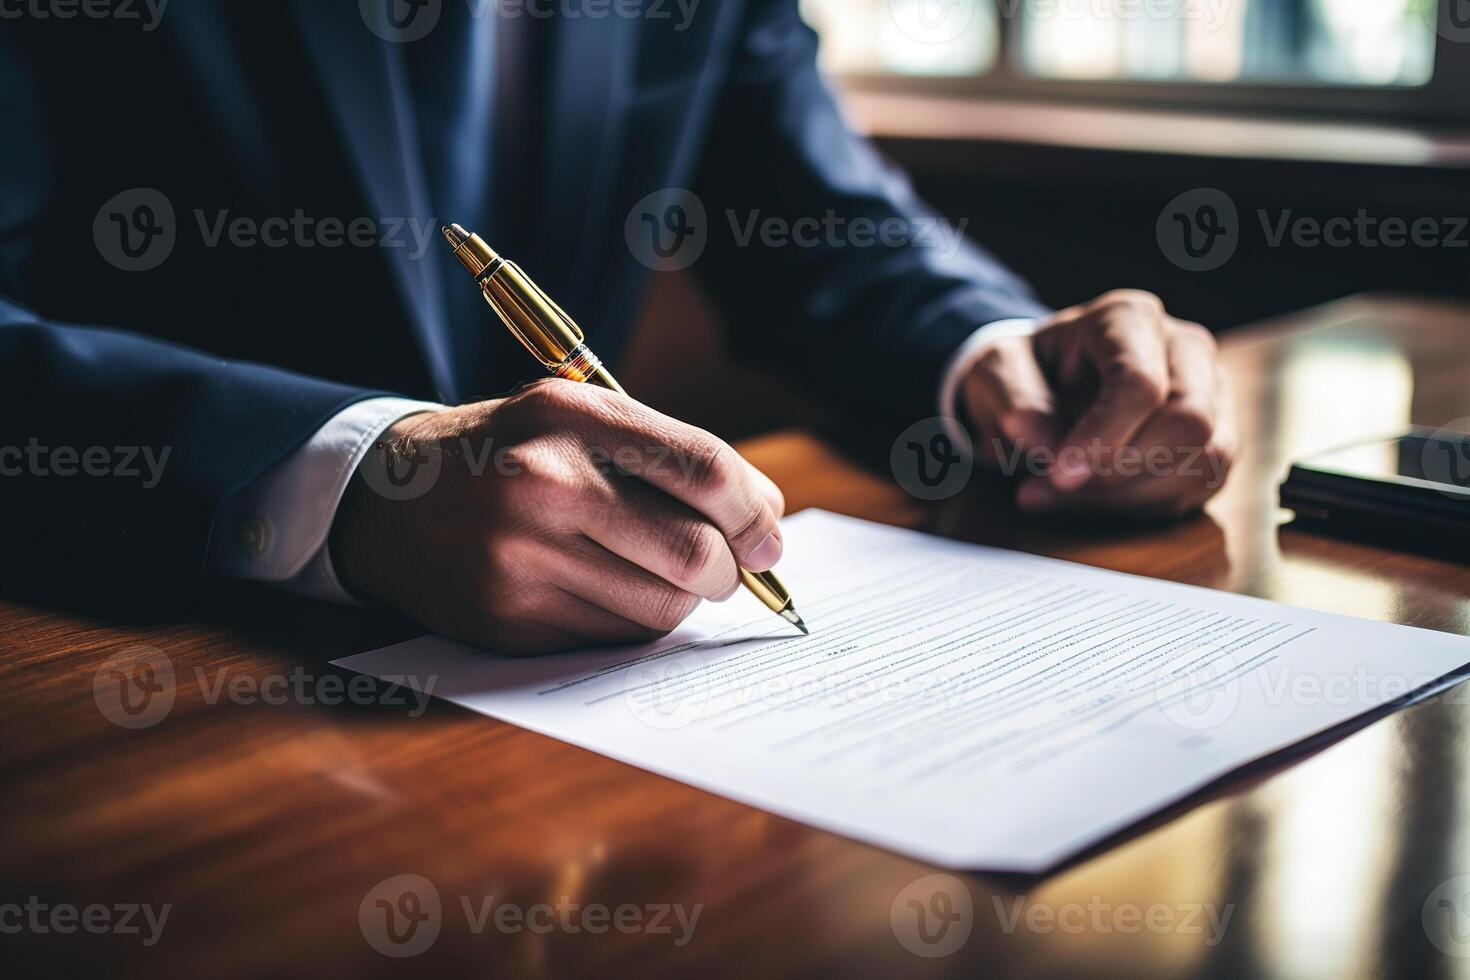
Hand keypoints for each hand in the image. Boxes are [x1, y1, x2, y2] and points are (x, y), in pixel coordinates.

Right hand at [329, 381, 785, 654]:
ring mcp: (521, 557)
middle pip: (693, 553)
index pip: (703, 469)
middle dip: (727, 571)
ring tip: (649, 574)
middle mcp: (545, 483)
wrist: (388, 498)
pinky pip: (612, 639)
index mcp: (571, 414)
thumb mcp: (576, 418)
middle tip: (722, 570)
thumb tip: (767, 518)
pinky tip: (596, 591)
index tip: (768, 536)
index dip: (755, 512)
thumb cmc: (509, 454)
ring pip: (660, 608)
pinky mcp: (507, 619)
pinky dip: (626, 623)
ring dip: (677, 601)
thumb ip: (669, 454)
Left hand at [961, 290, 1236, 515]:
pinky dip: (1145, 505)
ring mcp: (1212, 393)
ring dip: (1130, 496)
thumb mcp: (998, 373)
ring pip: (1204, 461)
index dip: (1103, 437)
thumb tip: (1044, 442)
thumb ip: (1016, 400)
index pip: (1139, 383)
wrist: (1042, 390)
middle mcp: (1185, 348)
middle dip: (1121, 472)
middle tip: (1058, 487)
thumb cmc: (1024, 375)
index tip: (1059, 475)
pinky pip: (1201, 487)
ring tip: (1064, 495)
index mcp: (1129, 319)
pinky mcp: (1218, 438)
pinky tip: (1096, 499)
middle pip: (1188, 423)